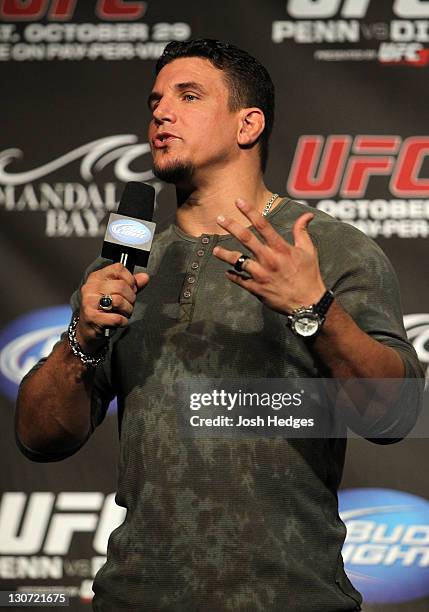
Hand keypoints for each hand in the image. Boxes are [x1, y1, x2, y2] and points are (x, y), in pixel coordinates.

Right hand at [76, 263, 148, 351]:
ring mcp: (89, 302)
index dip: (130, 280)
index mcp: (96, 277)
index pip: (118, 269)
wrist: (88, 329)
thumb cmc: (103, 309)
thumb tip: (144, 277)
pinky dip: (123, 321)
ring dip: (127, 310)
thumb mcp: (116, 293)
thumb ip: (131, 285)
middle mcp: (90, 287)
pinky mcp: (92, 317)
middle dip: (131, 298)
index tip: (131, 289)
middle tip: (128, 304)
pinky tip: (119, 321)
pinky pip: (117, 318)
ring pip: (119, 301)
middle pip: (121, 286)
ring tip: (123, 313)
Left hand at [213, 199, 325, 314]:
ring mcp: (261, 275)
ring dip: (225, 254)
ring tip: (215, 250)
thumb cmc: (309, 275)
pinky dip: (232, 276)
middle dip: (231, 227)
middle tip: (219, 218)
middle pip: (246, 239)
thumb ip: (302, 232)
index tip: (238, 202)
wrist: (308, 303)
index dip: (250, 212)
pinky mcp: (257, 289)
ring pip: (238, 261)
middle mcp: (269, 259)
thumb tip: (307, 215)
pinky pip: (240, 280)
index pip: (263, 225)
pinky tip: (227, 272)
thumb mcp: (309, 251)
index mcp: (281, 248)